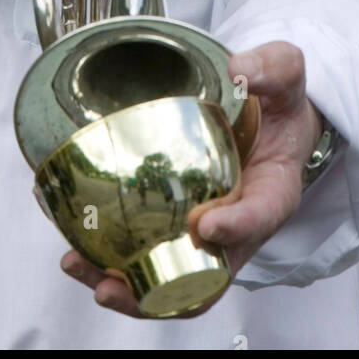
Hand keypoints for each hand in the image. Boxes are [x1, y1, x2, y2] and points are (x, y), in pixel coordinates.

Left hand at [60, 41, 322, 316]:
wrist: (270, 123)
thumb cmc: (277, 106)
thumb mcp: (285, 76)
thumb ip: (273, 68)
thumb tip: (240, 69)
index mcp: (272, 193)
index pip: (259, 217)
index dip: (236, 228)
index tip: (205, 225)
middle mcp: (239, 227)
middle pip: (205, 276)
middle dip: (161, 289)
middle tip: (116, 283)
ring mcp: (206, 235)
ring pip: (170, 279)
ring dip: (124, 285)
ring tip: (78, 265)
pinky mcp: (178, 229)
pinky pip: (149, 257)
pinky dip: (112, 259)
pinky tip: (73, 242)